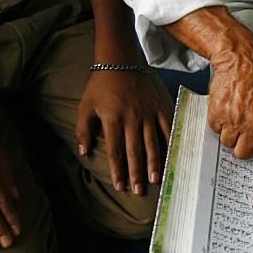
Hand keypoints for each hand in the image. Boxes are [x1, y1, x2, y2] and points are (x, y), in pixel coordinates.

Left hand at [76, 69, 172, 194]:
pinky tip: (170, 156)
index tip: (119, 186)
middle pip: (134, 151)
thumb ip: (83, 130)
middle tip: (139, 191)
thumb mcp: (85, 106)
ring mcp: (146, 114)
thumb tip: (84, 152)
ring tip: (155, 179)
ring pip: (151, 143)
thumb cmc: (100, 86)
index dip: (117, 170)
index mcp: (112, 119)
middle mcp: (131, 119)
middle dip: (136, 173)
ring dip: (153, 163)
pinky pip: (165, 128)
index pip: (115, 151)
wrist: (120, 62)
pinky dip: (168, 143)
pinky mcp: (157, 108)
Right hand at [207, 35, 252, 203]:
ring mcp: (235, 119)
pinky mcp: (218, 113)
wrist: (240, 58)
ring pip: (227, 144)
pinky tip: (226, 106)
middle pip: (243, 154)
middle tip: (245, 126)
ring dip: (229, 133)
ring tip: (236, 113)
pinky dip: (218, 122)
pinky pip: (215, 130)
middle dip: (242, 145)